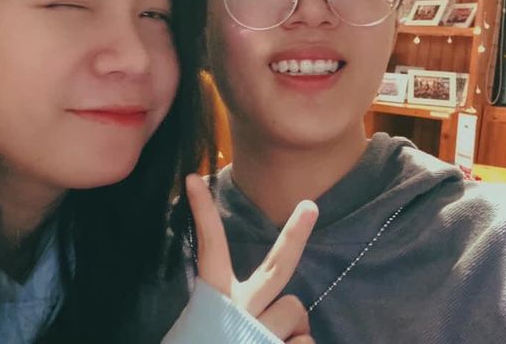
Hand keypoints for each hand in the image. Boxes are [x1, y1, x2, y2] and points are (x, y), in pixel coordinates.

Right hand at [185, 174, 317, 342]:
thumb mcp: (206, 325)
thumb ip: (234, 309)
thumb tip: (287, 309)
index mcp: (213, 301)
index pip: (208, 247)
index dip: (202, 212)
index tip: (195, 178)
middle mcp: (240, 311)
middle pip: (277, 266)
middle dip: (295, 233)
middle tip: (310, 206)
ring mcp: (262, 332)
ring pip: (296, 311)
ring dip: (289, 329)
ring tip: (268, 343)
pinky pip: (306, 343)